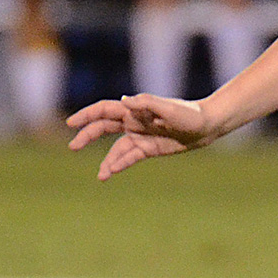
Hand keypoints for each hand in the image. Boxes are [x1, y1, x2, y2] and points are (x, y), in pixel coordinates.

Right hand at [66, 94, 221, 180]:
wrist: (206, 126)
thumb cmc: (189, 113)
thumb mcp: (169, 109)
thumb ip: (147, 104)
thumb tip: (124, 101)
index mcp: (135, 109)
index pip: (104, 110)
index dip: (86, 115)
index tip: (71, 123)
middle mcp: (134, 122)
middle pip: (103, 128)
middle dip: (87, 136)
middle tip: (73, 147)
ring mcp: (140, 135)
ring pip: (116, 148)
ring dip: (108, 160)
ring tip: (102, 176)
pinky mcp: (149, 148)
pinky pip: (130, 157)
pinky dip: (121, 163)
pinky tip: (113, 171)